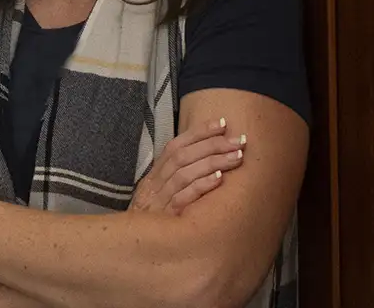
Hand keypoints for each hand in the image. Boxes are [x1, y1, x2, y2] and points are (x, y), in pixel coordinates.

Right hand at [130, 117, 246, 214]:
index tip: (224, 124)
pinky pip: (182, 199)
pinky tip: (219, 180)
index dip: (199, 132)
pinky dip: (200, 187)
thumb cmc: (155, 223)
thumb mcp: (160, 197)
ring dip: (213, 162)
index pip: (175, 145)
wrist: (133, 250)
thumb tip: (210, 157)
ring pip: (184, 174)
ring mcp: (158, 202)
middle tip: (240, 141)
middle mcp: (154, 185)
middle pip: (182, 157)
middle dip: (213, 145)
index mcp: (154, 175)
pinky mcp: (165, 219)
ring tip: (237, 157)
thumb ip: (179, 178)